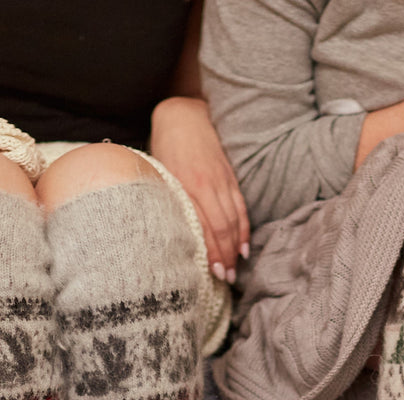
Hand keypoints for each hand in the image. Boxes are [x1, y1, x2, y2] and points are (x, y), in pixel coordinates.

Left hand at [150, 95, 249, 282]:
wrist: (183, 116)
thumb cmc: (164, 148)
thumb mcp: (159, 173)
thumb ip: (166, 200)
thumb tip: (166, 234)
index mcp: (186, 185)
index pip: (202, 226)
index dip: (210, 251)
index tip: (213, 273)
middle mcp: (207, 185)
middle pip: (221, 228)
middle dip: (225, 256)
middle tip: (226, 279)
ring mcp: (221, 182)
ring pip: (233, 221)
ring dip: (235, 248)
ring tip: (235, 270)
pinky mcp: (230, 178)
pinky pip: (240, 208)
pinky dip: (244, 229)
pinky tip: (244, 248)